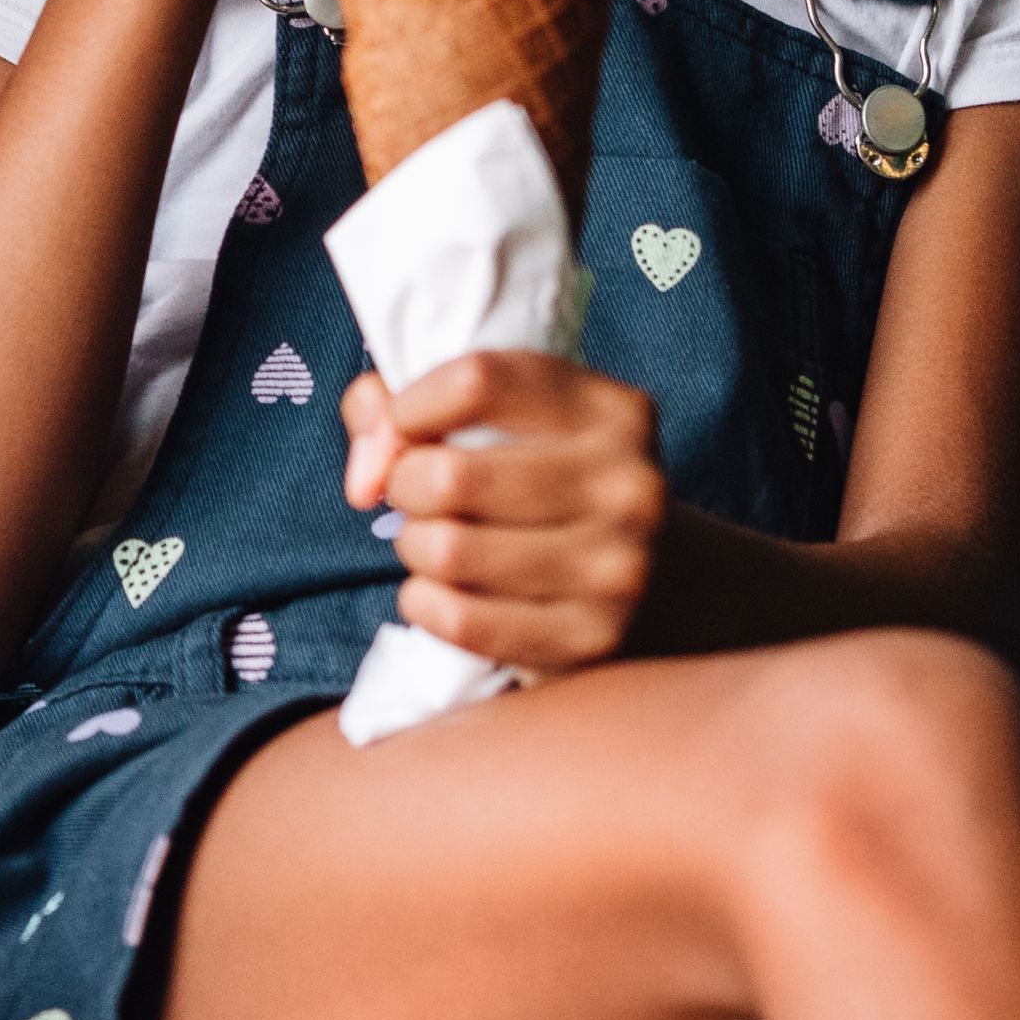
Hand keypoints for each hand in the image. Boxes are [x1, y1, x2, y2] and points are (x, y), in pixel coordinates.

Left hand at [342, 350, 663, 673]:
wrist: (653, 583)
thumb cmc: (546, 483)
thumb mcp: (506, 421)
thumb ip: (407, 408)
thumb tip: (366, 472)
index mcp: (612, 411)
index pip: (477, 381)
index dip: (407, 408)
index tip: (396, 431)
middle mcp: (628, 484)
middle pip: (450, 476)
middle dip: (404, 486)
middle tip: (413, 498)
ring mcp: (618, 567)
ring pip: (448, 551)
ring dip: (413, 547)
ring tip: (431, 543)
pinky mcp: (592, 639)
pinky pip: (460, 619)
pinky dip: (423, 604)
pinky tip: (437, 592)